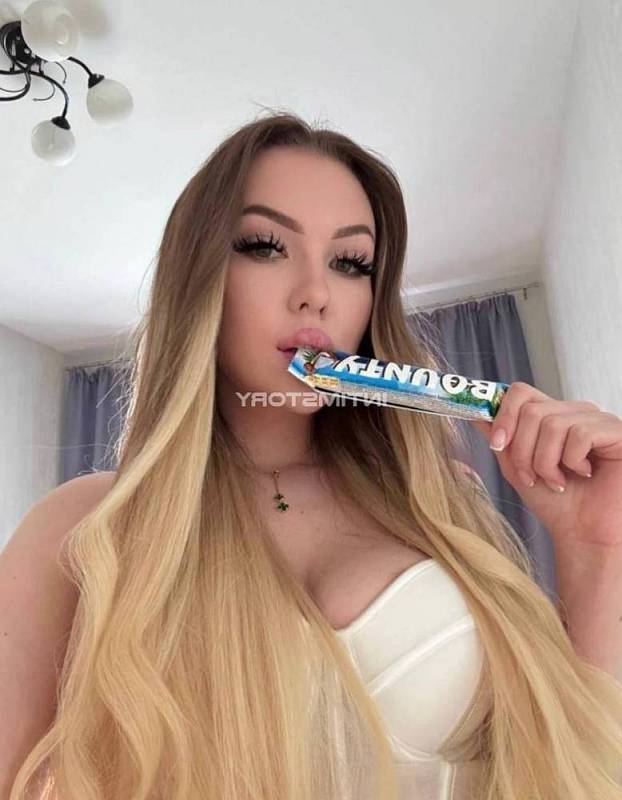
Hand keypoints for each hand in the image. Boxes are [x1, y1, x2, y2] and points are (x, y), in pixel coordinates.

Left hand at [469, 382, 621, 550]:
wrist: (583, 535)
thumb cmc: (556, 504)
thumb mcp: (517, 468)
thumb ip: (500, 439)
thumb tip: (476, 413)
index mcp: (553, 415)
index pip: (521, 392)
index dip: (504, 416)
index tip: (496, 444)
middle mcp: (576, 412)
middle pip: (532, 410)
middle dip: (523, 451)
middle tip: (532, 477)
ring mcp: (598, 419)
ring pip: (552, 423)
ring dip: (546, 462)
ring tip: (557, 481)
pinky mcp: (617, 432)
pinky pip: (580, 434)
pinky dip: (573, 461)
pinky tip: (584, 474)